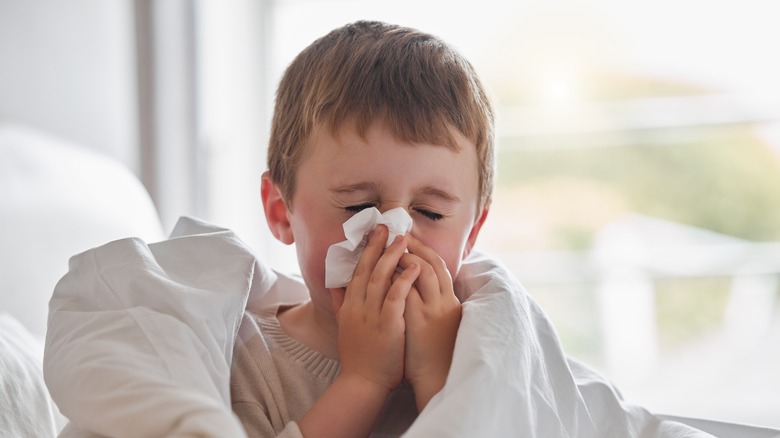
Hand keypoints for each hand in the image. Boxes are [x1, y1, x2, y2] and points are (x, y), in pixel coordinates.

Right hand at [329, 225, 419, 392]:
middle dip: (376, 246)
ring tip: (402, 239)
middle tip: (386, 226)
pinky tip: (414, 266)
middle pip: (366, 269)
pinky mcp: (387, 324)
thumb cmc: (358, 357)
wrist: (362, 383)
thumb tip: (333, 284)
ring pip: (381, 278)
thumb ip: (339, 303)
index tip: (374, 233)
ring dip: (392, 256)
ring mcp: (372, 315)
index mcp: (349, 306)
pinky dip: (404, 279)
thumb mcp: (344, 326)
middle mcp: (358, 306)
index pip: (357, 271)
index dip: (365, 251)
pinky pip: (396, 296)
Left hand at [397, 234, 461, 409]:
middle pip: (433, 262)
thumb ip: (429, 306)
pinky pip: (408, 290)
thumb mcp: (438, 325)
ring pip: (423, 272)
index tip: (410, 238)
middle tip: (399, 233)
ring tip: (391, 245)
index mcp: (448, 302)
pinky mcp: (421, 319)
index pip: (439, 266)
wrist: (437, 380)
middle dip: (416, 246)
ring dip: (406, 256)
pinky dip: (398, 277)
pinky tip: (386, 269)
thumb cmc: (434, 355)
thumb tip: (413, 291)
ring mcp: (433, 309)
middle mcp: (443, 301)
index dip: (425, 250)